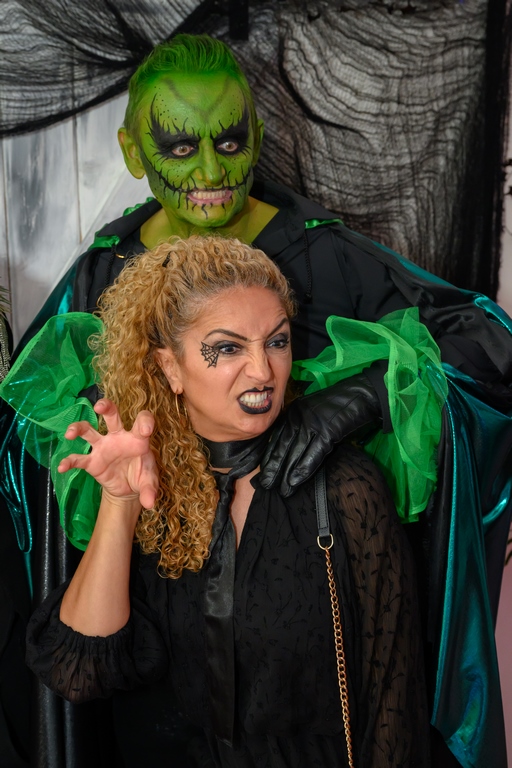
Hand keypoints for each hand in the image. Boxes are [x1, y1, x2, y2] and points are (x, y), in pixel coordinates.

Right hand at [58, 398, 158, 508]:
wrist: (129, 489)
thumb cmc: (142, 477)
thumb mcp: (149, 482)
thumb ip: (150, 490)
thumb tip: (150, 503)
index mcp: (137, 438)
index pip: (142, 421)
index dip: (145, 421)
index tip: (146, 431)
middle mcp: (118, 437)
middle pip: (111, 415)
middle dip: (106, 407)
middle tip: (99, 406)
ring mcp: (103, 447)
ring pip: (89, 431)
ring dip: (79, 428)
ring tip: (70, 433)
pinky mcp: (92, 461)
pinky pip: (79, 459)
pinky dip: (69, 461)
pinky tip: (62, 467)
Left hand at [259, 373, 381, 495]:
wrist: (360, 394)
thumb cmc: (337, 405)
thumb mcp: (311, 411)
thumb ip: (299, 425)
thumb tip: (289, 448)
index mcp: (294, 411)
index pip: (277, 436)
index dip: (269, 455)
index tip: (262, 470)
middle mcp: (300, 416)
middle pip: (283, 445)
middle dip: (273, 467)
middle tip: (265, 484)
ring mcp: (313, 423)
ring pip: (296, 451)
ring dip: (286, 472)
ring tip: (282, 490)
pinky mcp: (328, 431)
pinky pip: (314, 453)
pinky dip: (304, 468)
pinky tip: (296, 480)